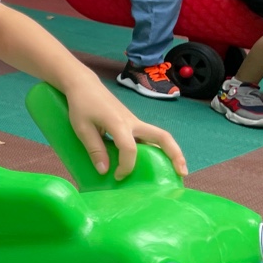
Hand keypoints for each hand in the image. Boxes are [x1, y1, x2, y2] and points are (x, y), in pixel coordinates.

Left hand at [64, 76, 185, 178]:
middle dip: (175, 155)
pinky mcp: (134, 123)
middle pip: (162, 137)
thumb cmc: (82, 106)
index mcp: (119, 123)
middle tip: (181, 173)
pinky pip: (150, 137)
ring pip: (160, 136)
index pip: (129, 149)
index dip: (126, 166)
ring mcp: (135, 122)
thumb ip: (94, 150)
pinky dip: (157, 148)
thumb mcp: (82, 128)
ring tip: (178, 170)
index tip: (118, 176)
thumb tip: (105, 171)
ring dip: (171, 151)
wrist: (85, 86)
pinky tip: (156, 161)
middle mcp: (133, 122)